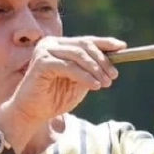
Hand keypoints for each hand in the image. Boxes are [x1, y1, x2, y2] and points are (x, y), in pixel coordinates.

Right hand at [0, 35, 124, 147]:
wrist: (31, 113)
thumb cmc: (54, 99)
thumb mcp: (79, 83)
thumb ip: (91, 70)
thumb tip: (113, 62)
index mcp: (59, 45)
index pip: (86, 40)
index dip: (105, 42)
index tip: (122, 47)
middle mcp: (51, 43)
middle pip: (84, 45)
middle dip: (102, 60)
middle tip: (114, 75)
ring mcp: (44, 50)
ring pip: (78, 55)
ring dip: (96, 69)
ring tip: (106, 83)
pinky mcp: (41, 62)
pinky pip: (69, 67)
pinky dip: (84, 76)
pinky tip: (95, 86)